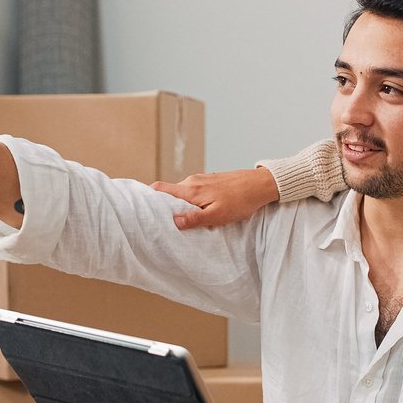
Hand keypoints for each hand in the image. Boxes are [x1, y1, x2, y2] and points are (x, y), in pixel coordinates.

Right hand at [151, 168, 278, 229]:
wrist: (261, 185)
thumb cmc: (240, 201)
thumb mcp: (217, 215)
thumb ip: (194, 218)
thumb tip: (172, 221)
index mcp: (190, 189)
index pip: (160, 189)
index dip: (148, 197)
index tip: (142, 209)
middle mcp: (192, 181)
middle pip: (169, 192)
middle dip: (164, 206)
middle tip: (164, 222)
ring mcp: (201, 179)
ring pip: (182, 193)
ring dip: (181, 205)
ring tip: (184, 221)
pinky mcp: (210, 181)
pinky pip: (194, 191)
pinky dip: (192, 201)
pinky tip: (200, 212)